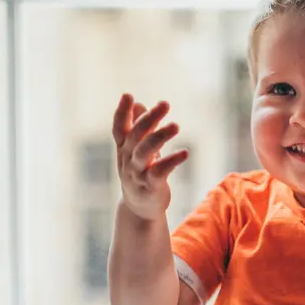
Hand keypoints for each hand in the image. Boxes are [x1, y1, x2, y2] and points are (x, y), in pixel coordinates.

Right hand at [112, 93, 188, 221]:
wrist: (139, 209)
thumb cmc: (140, 173)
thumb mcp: (136, 151)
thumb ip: (137, 127)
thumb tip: (138, 103)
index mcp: (124, 149)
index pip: (119, 128)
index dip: (122, 112)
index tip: (128, 95)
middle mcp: (127, 159)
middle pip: (135, 136)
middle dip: (149, 119)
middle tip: (165, 104)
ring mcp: (137, 173)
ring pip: (145, 152)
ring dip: (159, 137)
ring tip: (175, 125)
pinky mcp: (150, 186)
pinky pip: (160, 172)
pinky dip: (172, 161)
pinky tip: (185, 153)